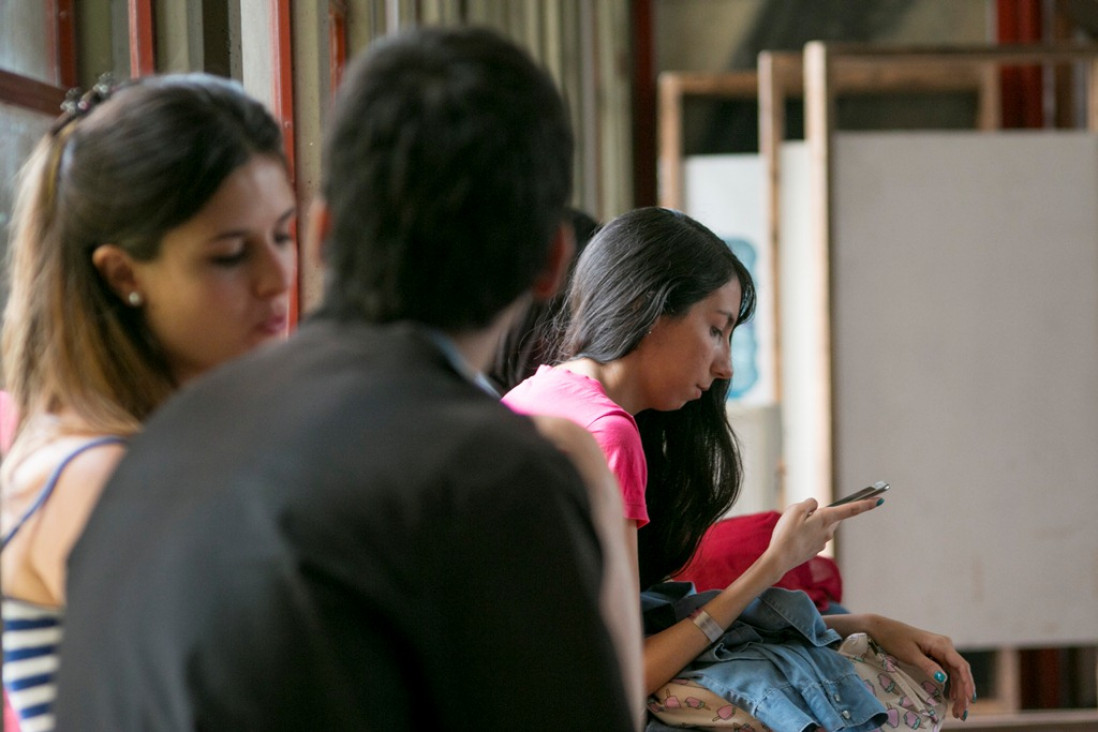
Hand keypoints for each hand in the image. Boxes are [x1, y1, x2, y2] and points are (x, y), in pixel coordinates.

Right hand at [763, 497, 878, 577]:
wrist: (779, 558)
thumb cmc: (787, 532)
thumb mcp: (795, 509)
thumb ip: (810, 504)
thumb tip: (816, 507)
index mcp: (826, 518)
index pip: (850, 509)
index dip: (865, 504)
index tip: (879, 499)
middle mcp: (828, 531)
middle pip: (831, 517)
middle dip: (820, 513)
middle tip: (800, 516)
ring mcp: (823, 542)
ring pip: (820, 526)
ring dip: (810, 524)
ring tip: (791, 527)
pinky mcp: (815, 550)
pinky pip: (813, 536)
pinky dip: (805, 534)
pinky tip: (792, 537)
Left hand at [865, 615, 975, 720]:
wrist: (883, 628)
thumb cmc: (895, 639)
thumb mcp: (910, 654)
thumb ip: (927, 666)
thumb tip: (943, 678)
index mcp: (941, 644)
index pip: (960, 665)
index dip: (967, 683)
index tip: (970, 698)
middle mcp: (945, 645)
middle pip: (960, 672)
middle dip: (963, 693)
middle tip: (961, 713)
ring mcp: (941, 650)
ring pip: (955, 673)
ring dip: (959, 691)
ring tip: (958, 710)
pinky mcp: (936, 654)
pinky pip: (948, 670)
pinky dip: (952, 684)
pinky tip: (952, 697)